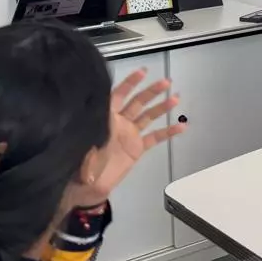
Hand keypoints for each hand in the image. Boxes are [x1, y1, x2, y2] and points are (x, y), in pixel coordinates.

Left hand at [70, 70, 183, 205]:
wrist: (86, 188)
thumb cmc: (79, 164)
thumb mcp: (84, 143)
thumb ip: (97, 128)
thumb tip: (108, 115)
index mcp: (104, 119)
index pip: (118, 95)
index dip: (130, 83)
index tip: (142, 72)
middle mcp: (118, 123)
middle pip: (137, 102)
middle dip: (151, 91)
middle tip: (166, 82)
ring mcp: (129, 135)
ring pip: (148, 116)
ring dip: (162, 107)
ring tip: (175, 98)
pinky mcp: (137, 148)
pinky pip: (155, 137)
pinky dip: (168, 132)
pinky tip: (181, 126)